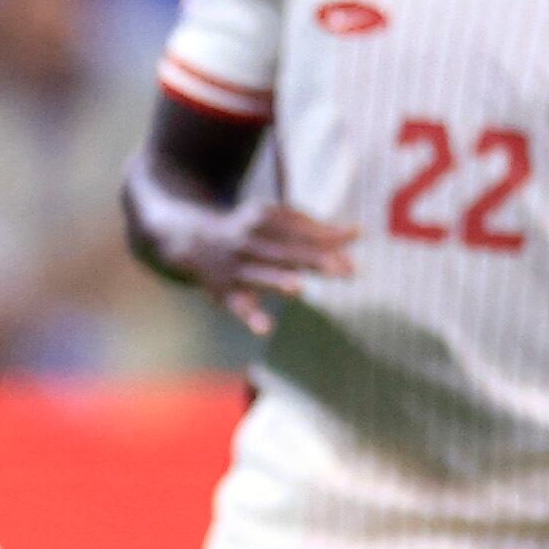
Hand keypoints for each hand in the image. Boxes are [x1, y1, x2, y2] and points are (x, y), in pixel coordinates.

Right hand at [182, 203, 358, 329]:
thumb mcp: (274, 219)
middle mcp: (248, 241)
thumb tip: (355, 233)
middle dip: (313, 260)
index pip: (298, 227)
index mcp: (262, 218)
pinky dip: (251, 318)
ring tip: (298, 289)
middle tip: (344, 270)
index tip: (356, 237)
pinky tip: (266, 329)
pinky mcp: (226, 293)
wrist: (193, 242)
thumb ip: (312, 226)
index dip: (325, 234)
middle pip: (285, 251)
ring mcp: (236, 268)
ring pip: (260, 276)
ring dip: (277, 281)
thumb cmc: (250, 231)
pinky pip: (240, 306)